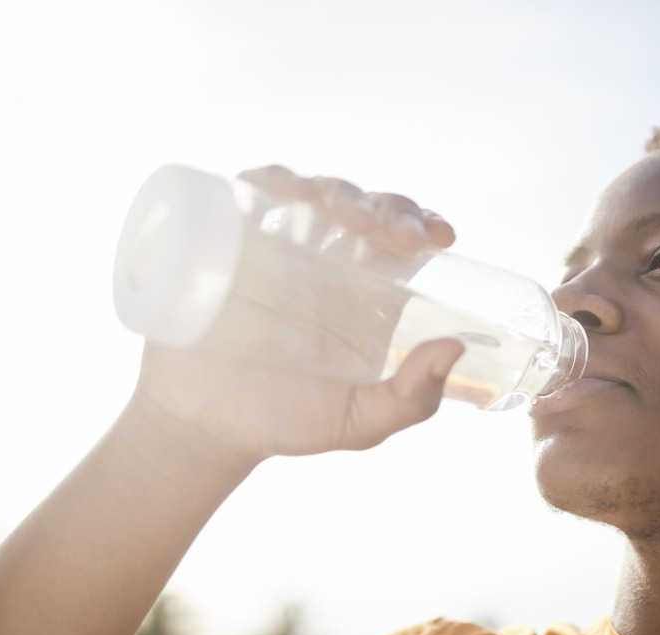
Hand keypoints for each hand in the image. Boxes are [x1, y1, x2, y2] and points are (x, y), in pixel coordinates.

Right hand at [127, 167, 464, 466]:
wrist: (204, 427)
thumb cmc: (286, 421)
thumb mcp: (359, 422)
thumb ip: (412, 400)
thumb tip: (454, 350)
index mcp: (368, 292)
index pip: (406, 239)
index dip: (426, 224)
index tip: (441, 238)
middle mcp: (327, 259)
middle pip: (368, 208)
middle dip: (389, 208)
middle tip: (399, 235)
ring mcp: (276, 244)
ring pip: (315, 192)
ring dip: (337, 192)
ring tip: (347, 217)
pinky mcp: (228, 239)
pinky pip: (249, 193)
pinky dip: (269, 182)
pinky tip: (285, 194)